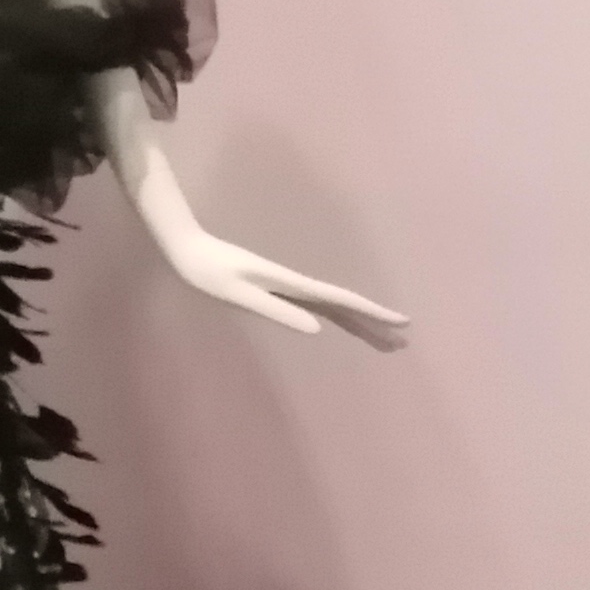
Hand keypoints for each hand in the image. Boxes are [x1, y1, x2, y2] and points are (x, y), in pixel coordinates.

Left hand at [154, 230, 410, 346]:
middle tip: (403, 342)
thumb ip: (276, 310)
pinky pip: (316, 304)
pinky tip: (341, 322)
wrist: (187, 247)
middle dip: (373, 323)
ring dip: (358, 321)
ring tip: (382, 338)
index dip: (372, 312)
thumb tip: (318, 328)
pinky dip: (336, 314)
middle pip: (344, 306)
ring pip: (332, 306)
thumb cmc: (206, 271)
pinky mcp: (276, 288)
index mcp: (290, 285)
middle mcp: (295, 285)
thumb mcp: (238, 294)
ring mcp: (287, 286)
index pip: (340, 301)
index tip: (401, 322)